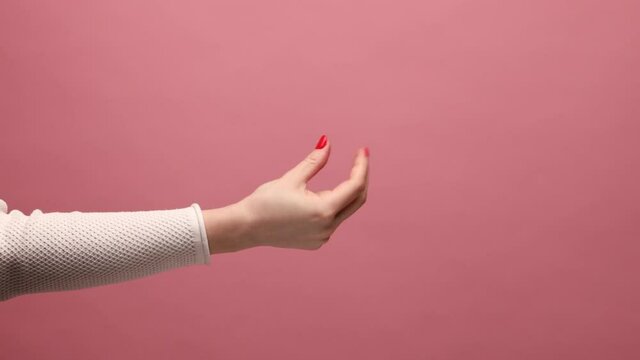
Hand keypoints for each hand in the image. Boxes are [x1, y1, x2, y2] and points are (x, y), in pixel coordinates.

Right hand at [205, 135, 368, 252]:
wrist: (246, 227)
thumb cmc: (265, 202)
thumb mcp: (292, 178)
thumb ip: (314, 161)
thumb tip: (327, 142)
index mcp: (324, 210)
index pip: (355, 186)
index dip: (361, 166)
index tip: (362, 151)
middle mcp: (327, 227)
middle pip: (357, 200)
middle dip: (360, 178)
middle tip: (358, 159)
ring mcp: (323, 237)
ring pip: (345, 211)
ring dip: (344, 192)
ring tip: (330, 179)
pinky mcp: (316, 242)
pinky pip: (333, 221)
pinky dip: (333, 206)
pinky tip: (316, 199)